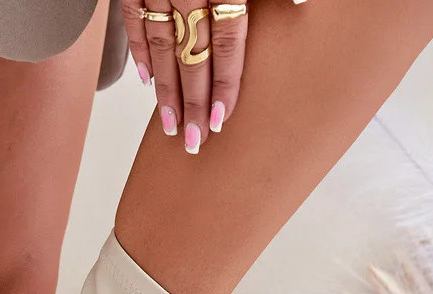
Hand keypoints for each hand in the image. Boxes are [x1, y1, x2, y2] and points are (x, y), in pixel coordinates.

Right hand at [123, 3, 297, 153]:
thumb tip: (298, 12)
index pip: (227, 42)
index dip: (225, 84)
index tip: (221, 121)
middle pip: (192, 55)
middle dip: (194, 103)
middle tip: (195, 140)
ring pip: (162, 46)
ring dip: (166, 90)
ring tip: (172, 126)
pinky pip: (134, 22)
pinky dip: (139, 52)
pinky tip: (146, 80)